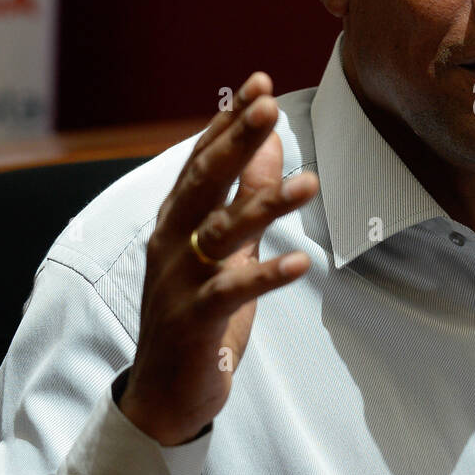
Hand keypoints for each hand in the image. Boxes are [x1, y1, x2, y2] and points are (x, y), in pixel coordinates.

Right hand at [120, 72, 318, 445]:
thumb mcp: (228, 248)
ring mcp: (178, 282)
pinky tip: (301, 262)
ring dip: (265, 205)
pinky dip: (266, 276)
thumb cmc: (199, 313)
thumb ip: (246, 196)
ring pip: (221, 234)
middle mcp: (170, 244)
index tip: (259, 83)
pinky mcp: (194, 320)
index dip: (229, 122)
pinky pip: (231, 292)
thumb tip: (271, 143)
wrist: (165, 392)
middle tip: (268, 105)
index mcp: (176, 222)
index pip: (201, 160)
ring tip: (309, 182)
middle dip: (236, 142)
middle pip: (203, 183)